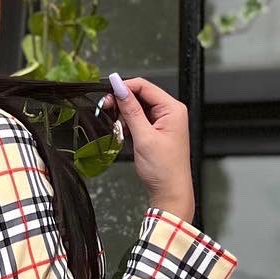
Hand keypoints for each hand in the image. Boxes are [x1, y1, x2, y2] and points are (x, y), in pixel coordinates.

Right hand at [100, 74, 195, 221]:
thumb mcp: (143, 137)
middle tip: (106, 108)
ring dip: (124, 115)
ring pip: (137, 108)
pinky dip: (128, 124)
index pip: (145, 86)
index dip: (124, 87)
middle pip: (140, 95)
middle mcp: (170, 112)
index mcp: (173, 109)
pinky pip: (139, 120)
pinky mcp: (157, 131)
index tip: (107, 91)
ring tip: (118, 127)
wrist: (170, 192)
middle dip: (122, 102)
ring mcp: (164, 122)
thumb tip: (120, 87)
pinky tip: (124, 132)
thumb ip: (130, 110)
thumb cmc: (164, 169)